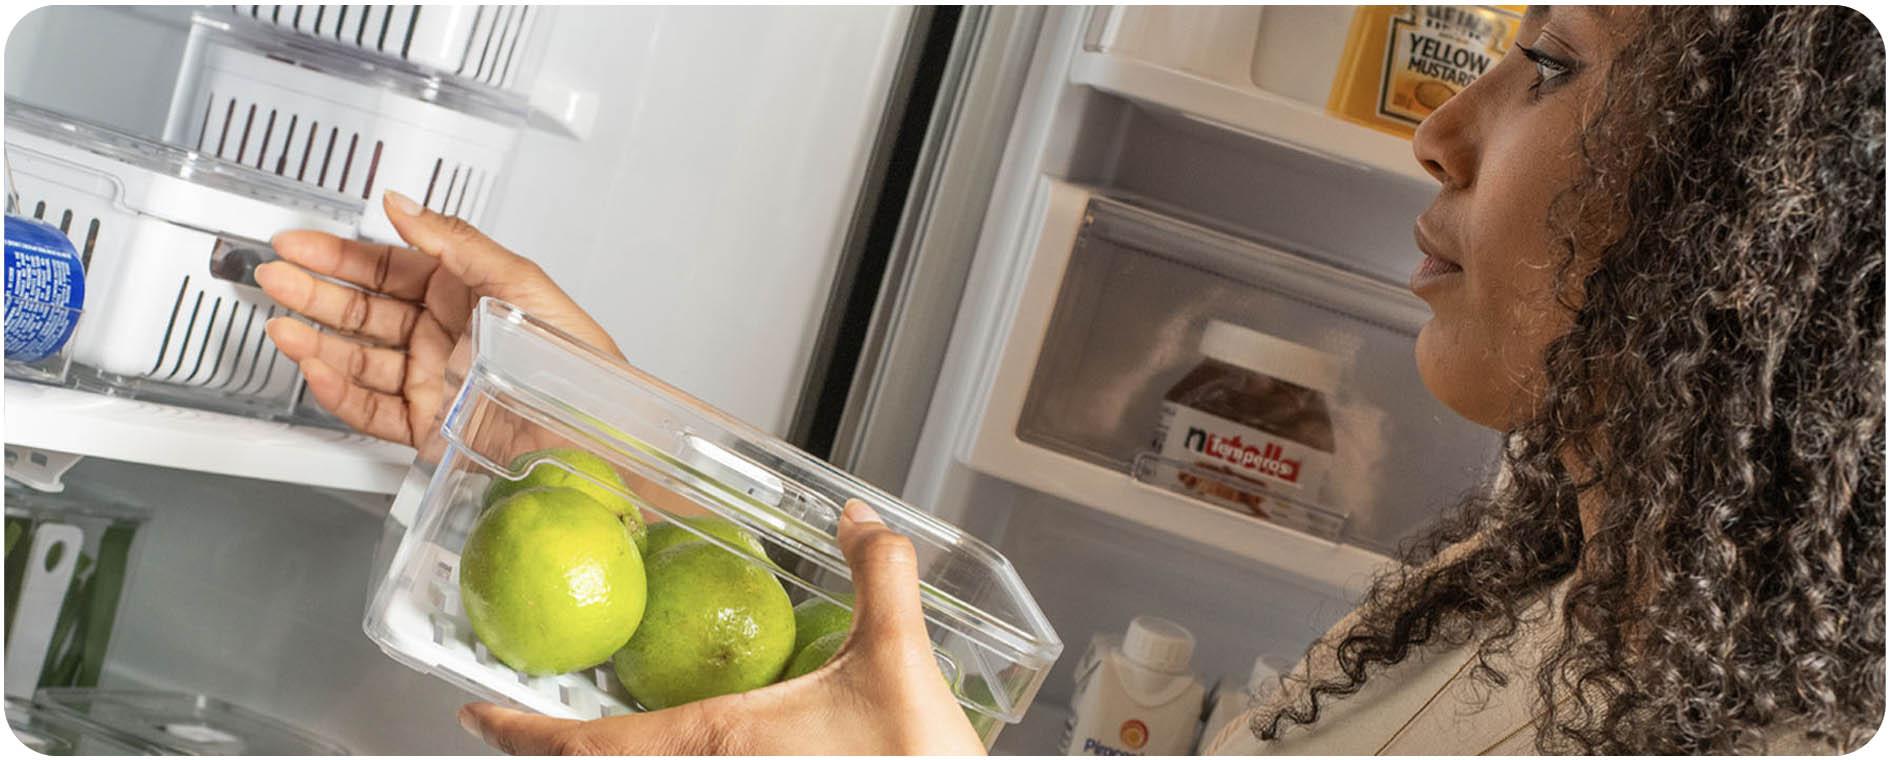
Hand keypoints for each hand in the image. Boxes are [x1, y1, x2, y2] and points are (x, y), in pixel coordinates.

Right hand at [257, 190, 619, 445]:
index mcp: (465, 294)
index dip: (341, 256)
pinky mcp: (427, 426)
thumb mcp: (519, 282)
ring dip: (317, 341)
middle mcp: (443, 336)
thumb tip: (405, 204)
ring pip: (359, 359)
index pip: (388, 268)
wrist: (586, 432)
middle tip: (274, 277)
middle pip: (364, 310)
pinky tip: (316, 369)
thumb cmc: (572, 357)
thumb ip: (455, 241)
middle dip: (315, 293)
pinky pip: (370, 408)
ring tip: (283, 325)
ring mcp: (432, 381)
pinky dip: (338, 390)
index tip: (299, 244)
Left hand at [456, 501, 987, 754]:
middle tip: (524, 719)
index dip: (519, 732)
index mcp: (715, 743)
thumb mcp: (898, 657)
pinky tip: (696, 747)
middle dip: (560, 751)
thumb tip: (861, 520)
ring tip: (591, 734)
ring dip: (612, 758)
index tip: (473, 716)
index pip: (588, 746)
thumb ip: (878, 575)